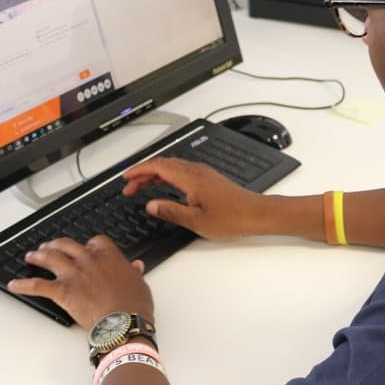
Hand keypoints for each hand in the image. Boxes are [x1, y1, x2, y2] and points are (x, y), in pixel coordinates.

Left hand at [7, 236, 151, 330]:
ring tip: (31, 256)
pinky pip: (38, 285)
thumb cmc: (134, 305)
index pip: (95, 242)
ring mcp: (73, 275)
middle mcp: (88, 261)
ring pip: (50, 258)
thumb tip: (136, 266)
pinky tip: (14, 285)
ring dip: (38, 256)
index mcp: (108, 256)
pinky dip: (24, 285)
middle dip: (56, 244)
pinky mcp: (62, 291)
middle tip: (50, 246)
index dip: (88, 244)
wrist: (123, 322)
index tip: (86, 248)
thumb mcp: (140, 284)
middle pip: (67, 245)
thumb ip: (134, 273)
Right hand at [122, 157, 268, 239]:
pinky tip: (164, 187)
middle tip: (129, 188)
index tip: (126, 178)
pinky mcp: (209, 179)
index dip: (139, 171)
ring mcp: (204, 173)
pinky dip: (167, 176)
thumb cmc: (233, 218)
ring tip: (141, 188)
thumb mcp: (196, 221)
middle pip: (163, 164)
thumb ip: (171, 211)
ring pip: (172, 167)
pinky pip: (181, 171)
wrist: (258, 214)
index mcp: (191, 178)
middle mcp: (196, 171)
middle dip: (143, 174)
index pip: (158, 166)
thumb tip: (151, 205)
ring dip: (154, 175)